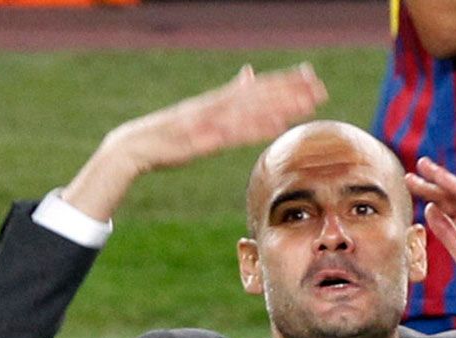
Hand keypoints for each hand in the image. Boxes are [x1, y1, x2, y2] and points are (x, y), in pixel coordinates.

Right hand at [63, 63, 326, 220]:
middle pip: (260, 95)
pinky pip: (235, 133)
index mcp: (217, 99)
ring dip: (281, 107)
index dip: (285, 81)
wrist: (135, 146)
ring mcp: (211, 121)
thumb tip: (249, 73)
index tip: (311, 76)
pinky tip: (276, 126)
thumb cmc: (170, 133)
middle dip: (291, 91)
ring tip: (307, 104)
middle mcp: (217, 105)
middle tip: (320, 87)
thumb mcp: (201, 110)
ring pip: (252, 111)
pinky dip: (256, 128)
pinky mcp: (204, 139)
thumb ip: (228, 93)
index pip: (257, 87)